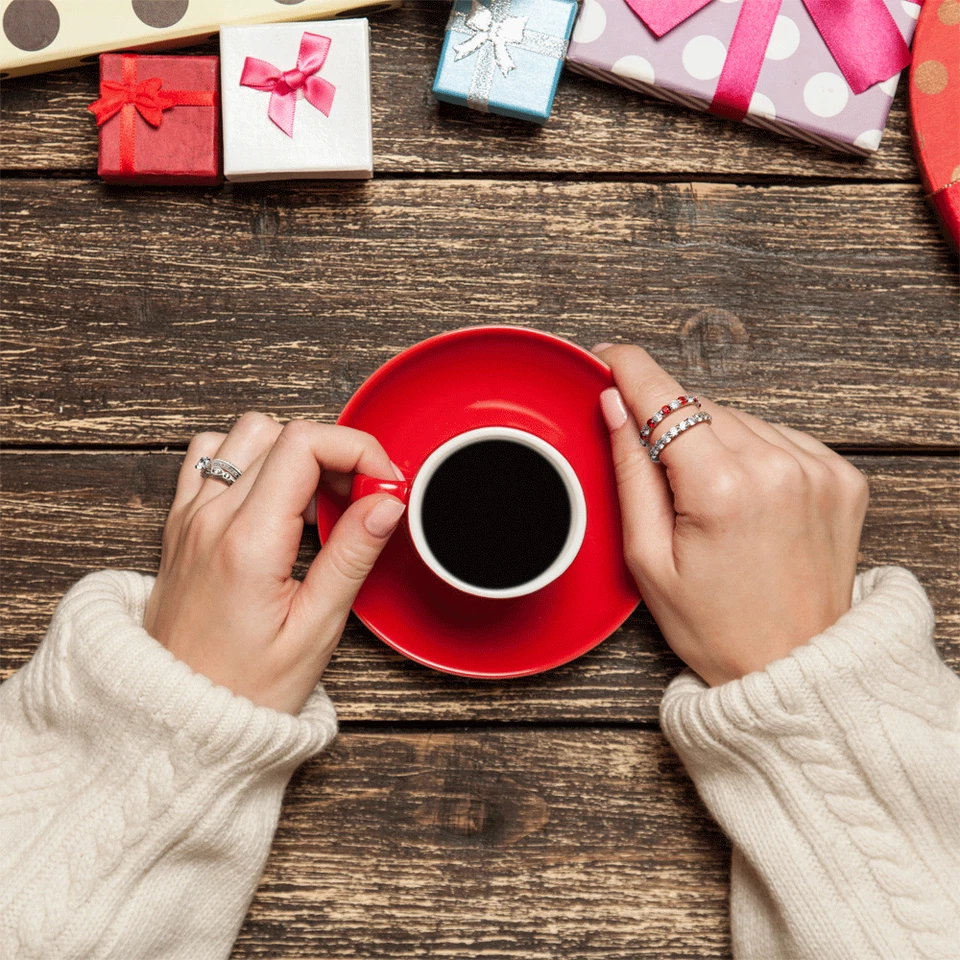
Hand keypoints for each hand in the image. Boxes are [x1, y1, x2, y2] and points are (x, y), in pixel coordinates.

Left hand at [143, 413, 405, 713]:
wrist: (175, 720)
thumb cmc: (244, 689)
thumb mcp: (315, 629)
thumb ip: (352, 555)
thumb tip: (388, 502)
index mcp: (247, 542)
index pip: (305, 444)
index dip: (358, 450)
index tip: (384, 484)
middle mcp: (210, 519)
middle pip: (282, 433)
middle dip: (337, 454)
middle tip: (364, 500)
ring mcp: (189, 518)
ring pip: (245, 434)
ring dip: (292, 451)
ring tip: (320, 498)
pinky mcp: (180, 526)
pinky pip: (208, 457)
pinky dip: (249, 459)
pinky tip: (274, 498)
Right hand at [594, 345, 868, 686]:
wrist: (794, 665)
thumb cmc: (716, 625)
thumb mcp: (647, 557)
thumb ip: (630, 472)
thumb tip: (615, 407)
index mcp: (722, 489)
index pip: (665, 399)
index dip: (630, 370)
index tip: (609, 358)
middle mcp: (778, 468)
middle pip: (700, 407)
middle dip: (670, 427)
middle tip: (662, 480)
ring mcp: (818, 469)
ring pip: (740, 419)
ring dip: (713, 440)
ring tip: (708, 502)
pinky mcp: (842, 476)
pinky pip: (779, 436)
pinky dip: (753, 452)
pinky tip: (744, 497)